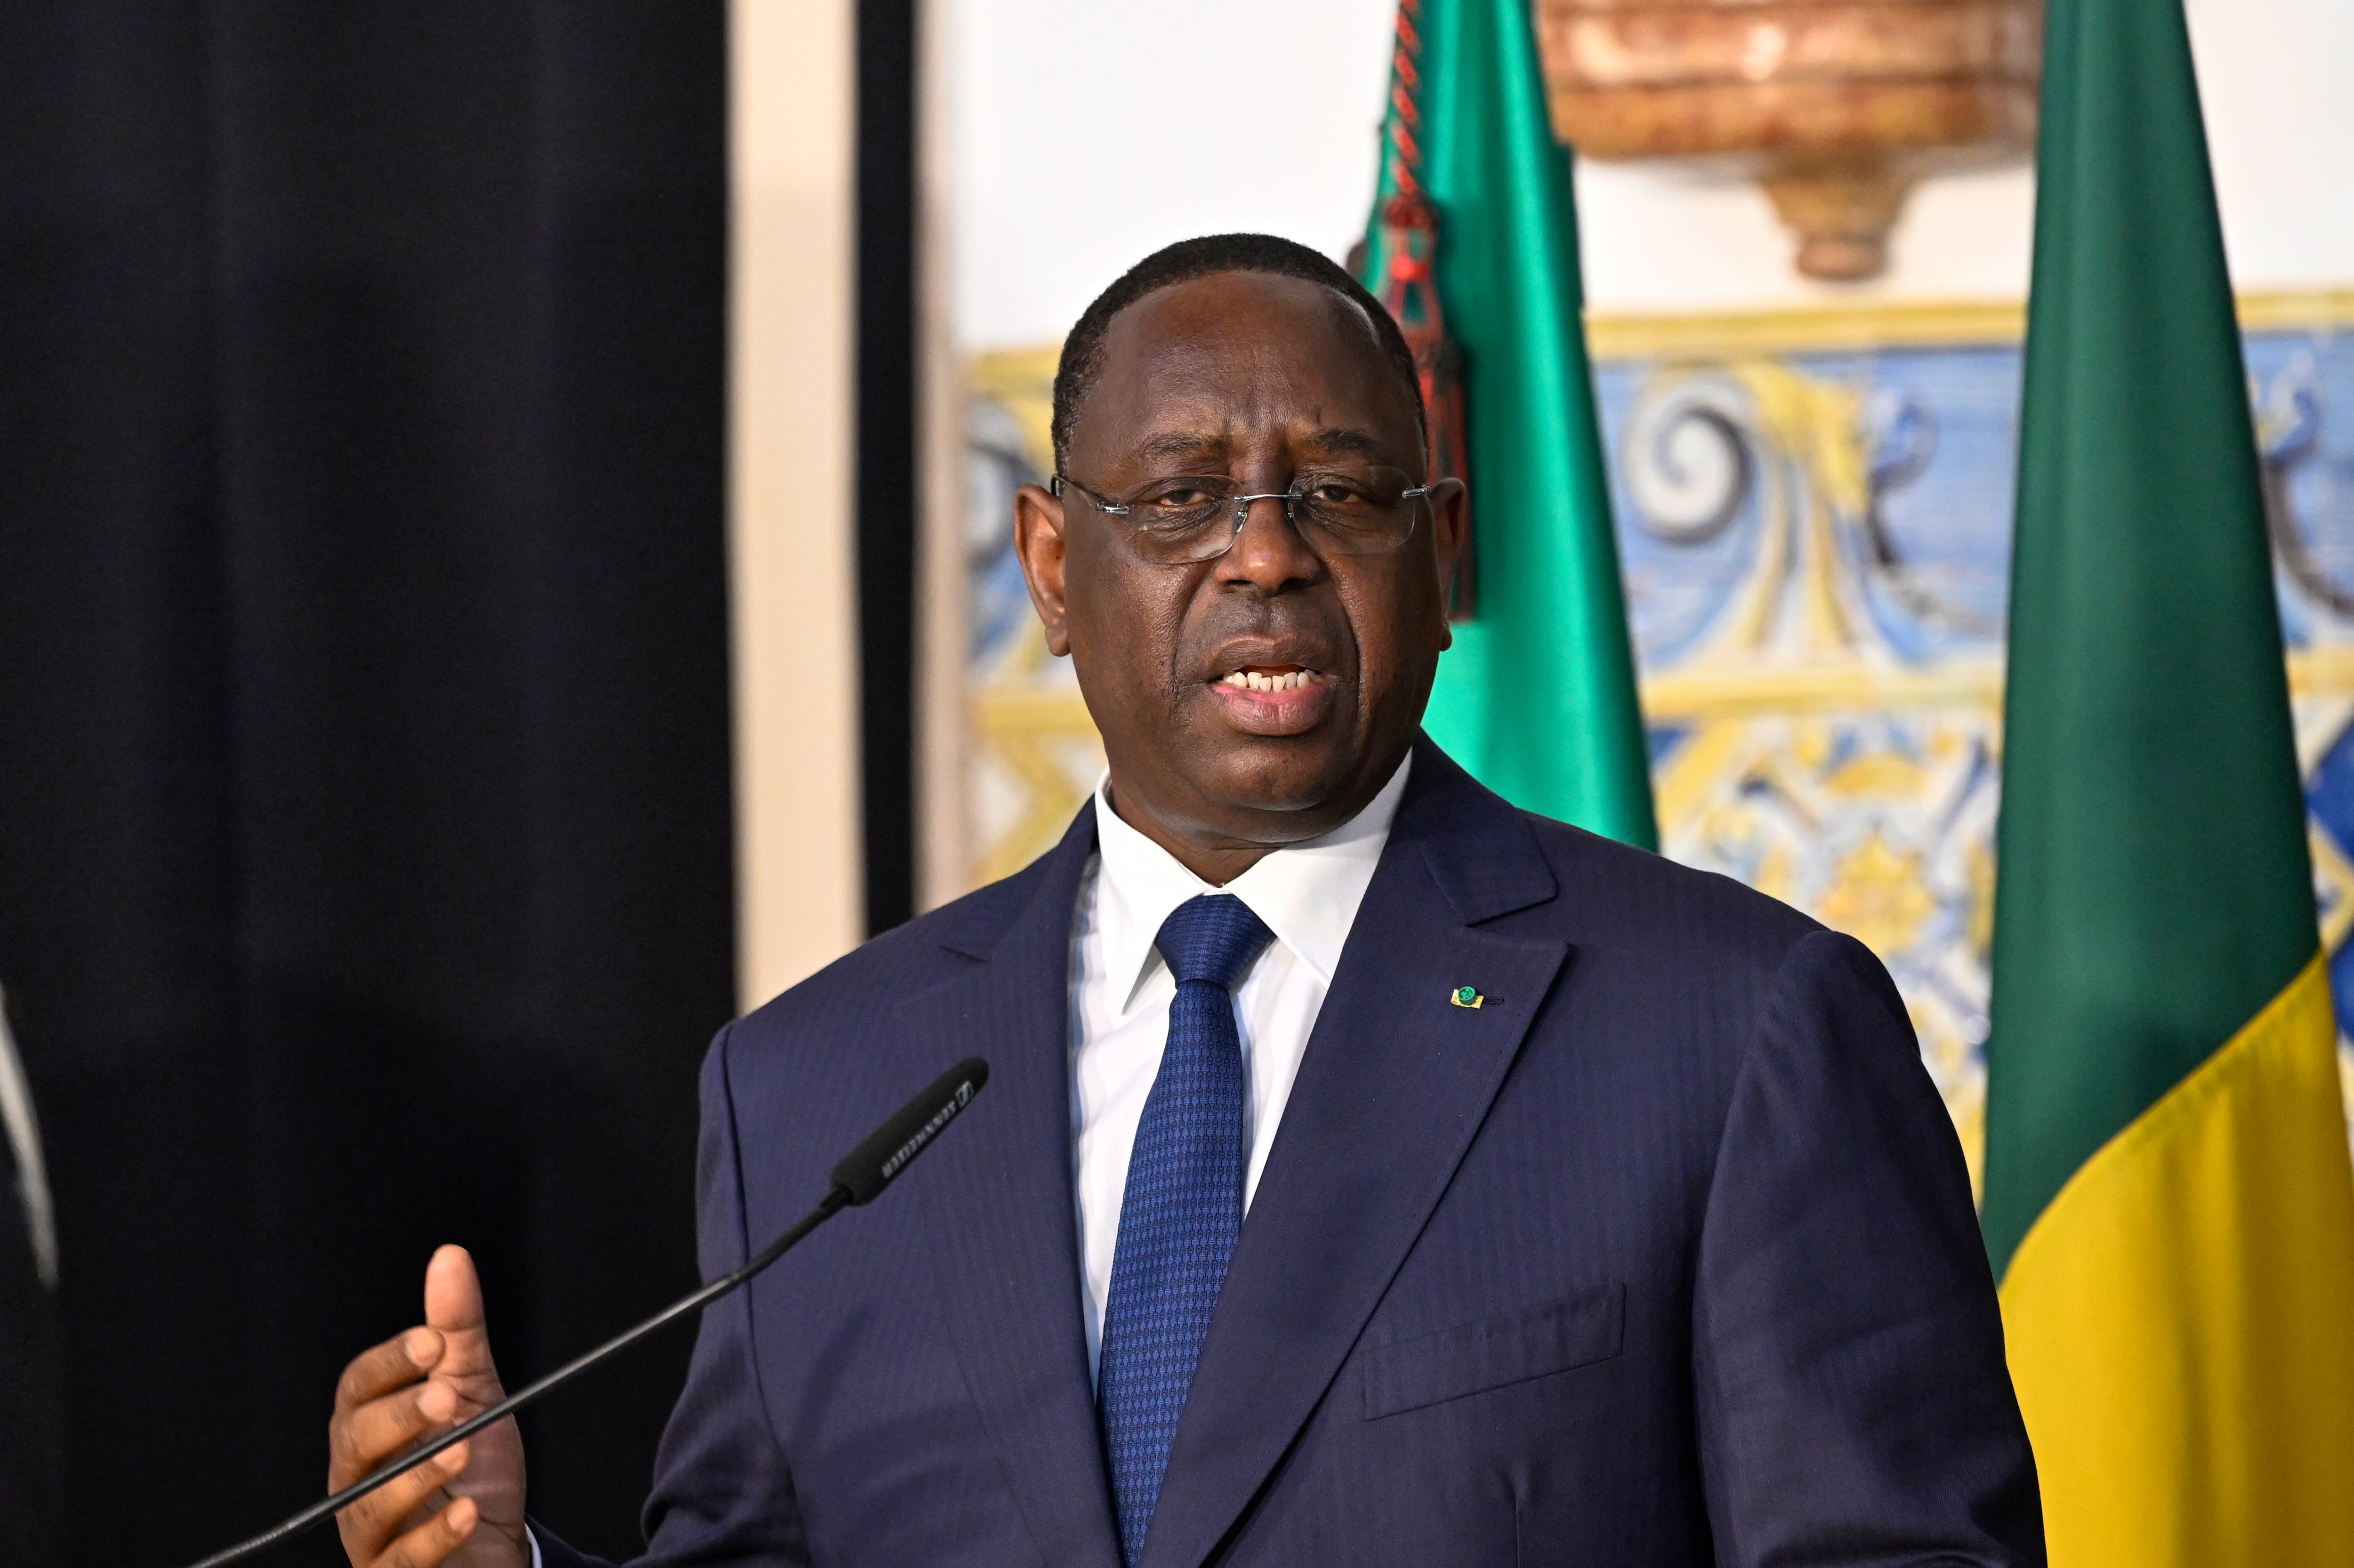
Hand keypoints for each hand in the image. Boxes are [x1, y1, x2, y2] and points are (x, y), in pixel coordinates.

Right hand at [329, 1246, 529, 1567]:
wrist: (492, 1545)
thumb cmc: (471, 1467)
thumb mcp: (473, 1392)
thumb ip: (456, 1331)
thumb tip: (450, 1258)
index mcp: (369, 1427)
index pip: (358, 1388)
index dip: (389, 1362)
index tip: (432, 1341)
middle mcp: (358, 1477)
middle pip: (355, 1442)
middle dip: (397, 1415)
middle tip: (445, 1397)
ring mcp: (370, 1530)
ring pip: (371, 1504)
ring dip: (415, 1475)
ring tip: (460, 1448)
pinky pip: (400, 1562)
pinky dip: (433, 1538)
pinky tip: (464, 1512)